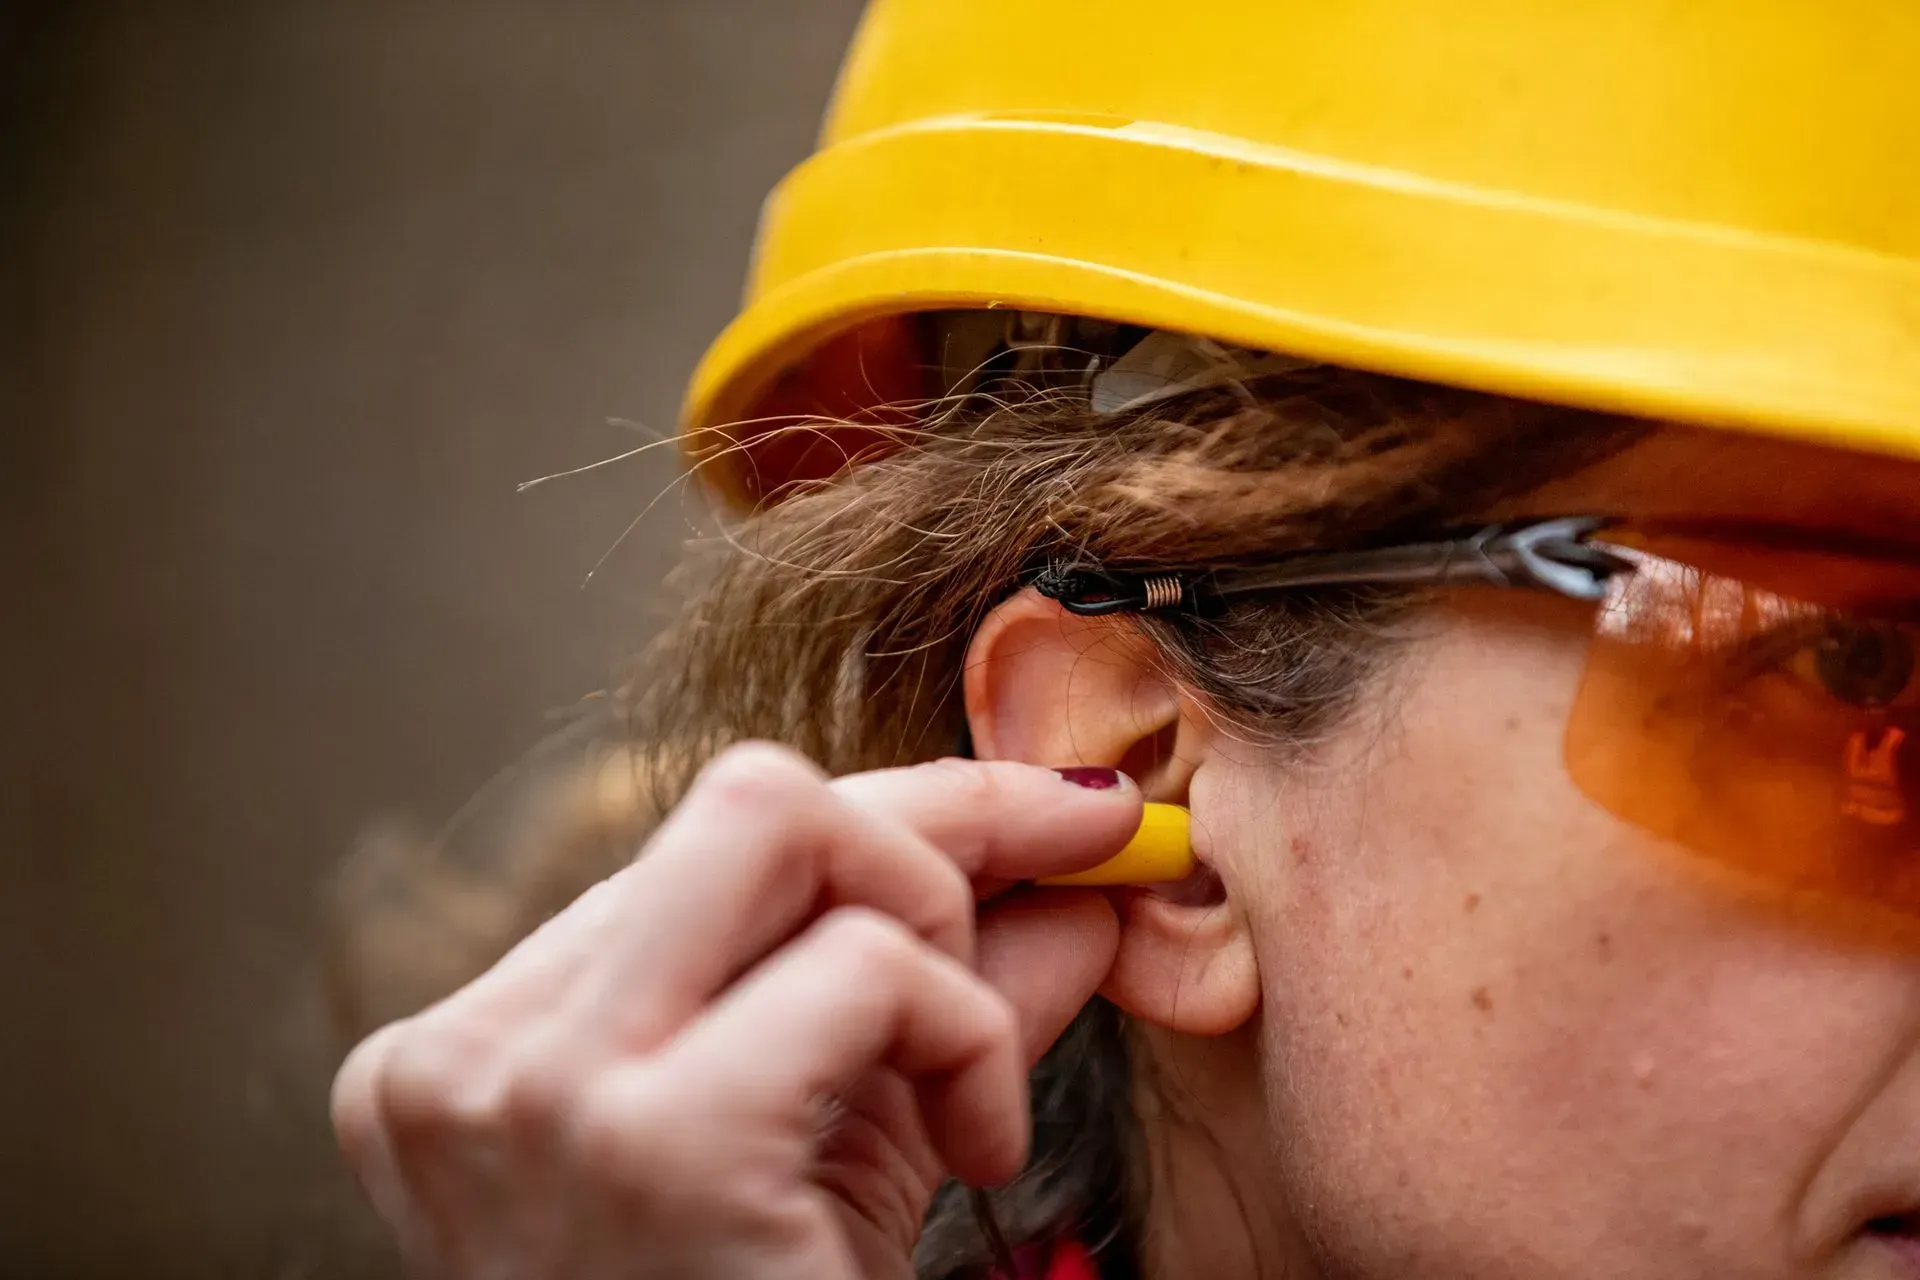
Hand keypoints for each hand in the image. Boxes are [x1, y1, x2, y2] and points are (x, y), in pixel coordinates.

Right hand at [330, 745, 1134, 1278]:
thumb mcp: (848, 1149)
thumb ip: (940, 999)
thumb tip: (1076, 870)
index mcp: (481, 1054)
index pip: (707, 854)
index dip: (903, 820)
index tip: (1054, 812)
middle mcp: (467, 1055)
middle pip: (742, 794)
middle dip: (935, 826)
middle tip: (1048, 904)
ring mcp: (536, 1089)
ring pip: (791, 825)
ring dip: (942, 933)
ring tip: (967, 1087)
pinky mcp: (651, 1139)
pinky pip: (871, 968)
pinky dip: (971, 1038)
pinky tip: (979, 1152)